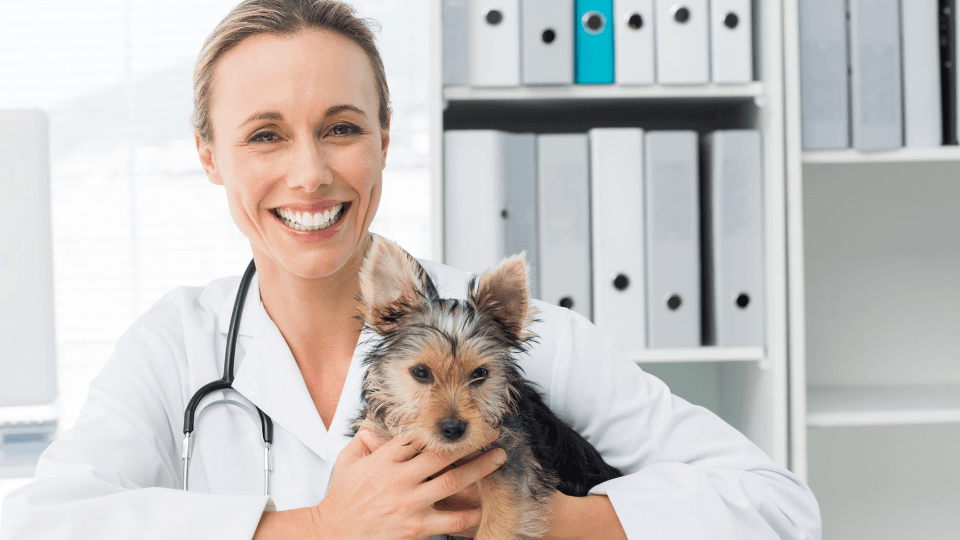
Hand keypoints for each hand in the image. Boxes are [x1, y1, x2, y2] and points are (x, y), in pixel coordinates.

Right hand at [313, 428, 504, 539]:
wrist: (333, 534)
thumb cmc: (341, 500)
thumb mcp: (347, 462)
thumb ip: (362, 440)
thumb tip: (372, 424)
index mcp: (385, 459)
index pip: (418, 435)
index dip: (441, 427)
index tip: (458, 420)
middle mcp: (400, 478)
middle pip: (443, 454)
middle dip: (470, 442)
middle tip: (491, 433)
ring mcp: (411, 503)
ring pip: (453, 481)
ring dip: (480, 469)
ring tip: (497, 459)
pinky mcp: (417, 527)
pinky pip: (452, 519)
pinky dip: (471, 513)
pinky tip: (486, 505)